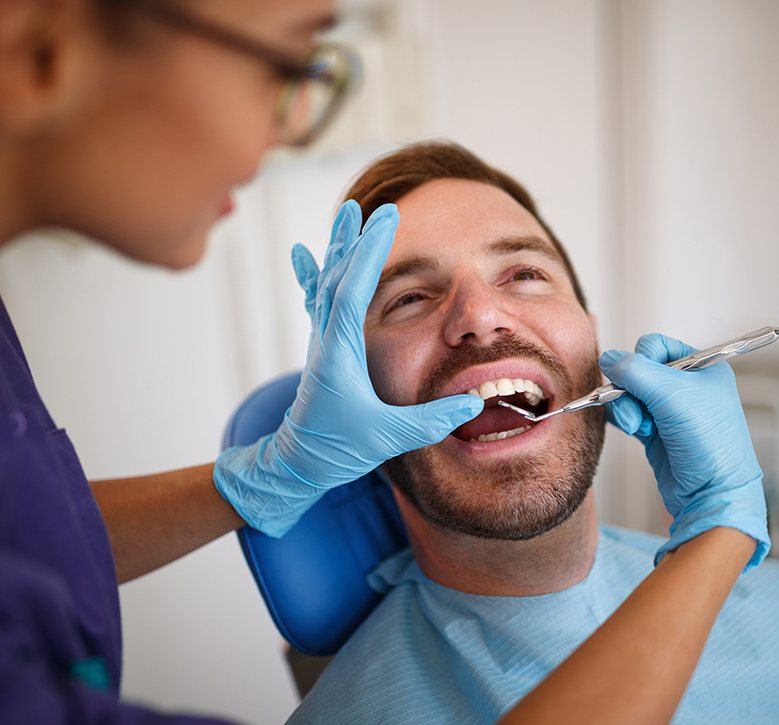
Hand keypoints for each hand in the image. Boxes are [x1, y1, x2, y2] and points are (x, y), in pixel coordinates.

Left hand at [214, 201, 482, 535]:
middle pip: (337, 278)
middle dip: (355, 240)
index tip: (385, 219)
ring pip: (327, 284)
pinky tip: (304, 255)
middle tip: (371, 208)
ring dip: (340, 249)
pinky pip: (318, 301)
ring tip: (346, 216)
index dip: (369, 253)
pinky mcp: (323, 349)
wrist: (297, 463)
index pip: (352, 291)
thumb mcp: (388, 438)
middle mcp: (326, 341)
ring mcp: (322, 343)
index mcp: (339, 355)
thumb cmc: (337, 450)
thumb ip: (432, 420)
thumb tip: (474, 403)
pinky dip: (315, 274)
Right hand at [599, 333, 769, 569]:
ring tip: (640, 427)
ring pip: (627, 393)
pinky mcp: (655, 429)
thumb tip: (608, 358)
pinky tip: (635, 431)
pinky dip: (625, 420)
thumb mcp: (671, 395)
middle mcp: (685, 385)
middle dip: (630, 390)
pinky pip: (626, 412)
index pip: (656, 346)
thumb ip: (635, 371)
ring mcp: (668, 408)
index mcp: (701, 367)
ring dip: (627, 409)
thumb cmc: (709, 444)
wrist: (711, 493)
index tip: (644, 380)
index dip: (642, 360)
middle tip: (640, 410)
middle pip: (637, 371)